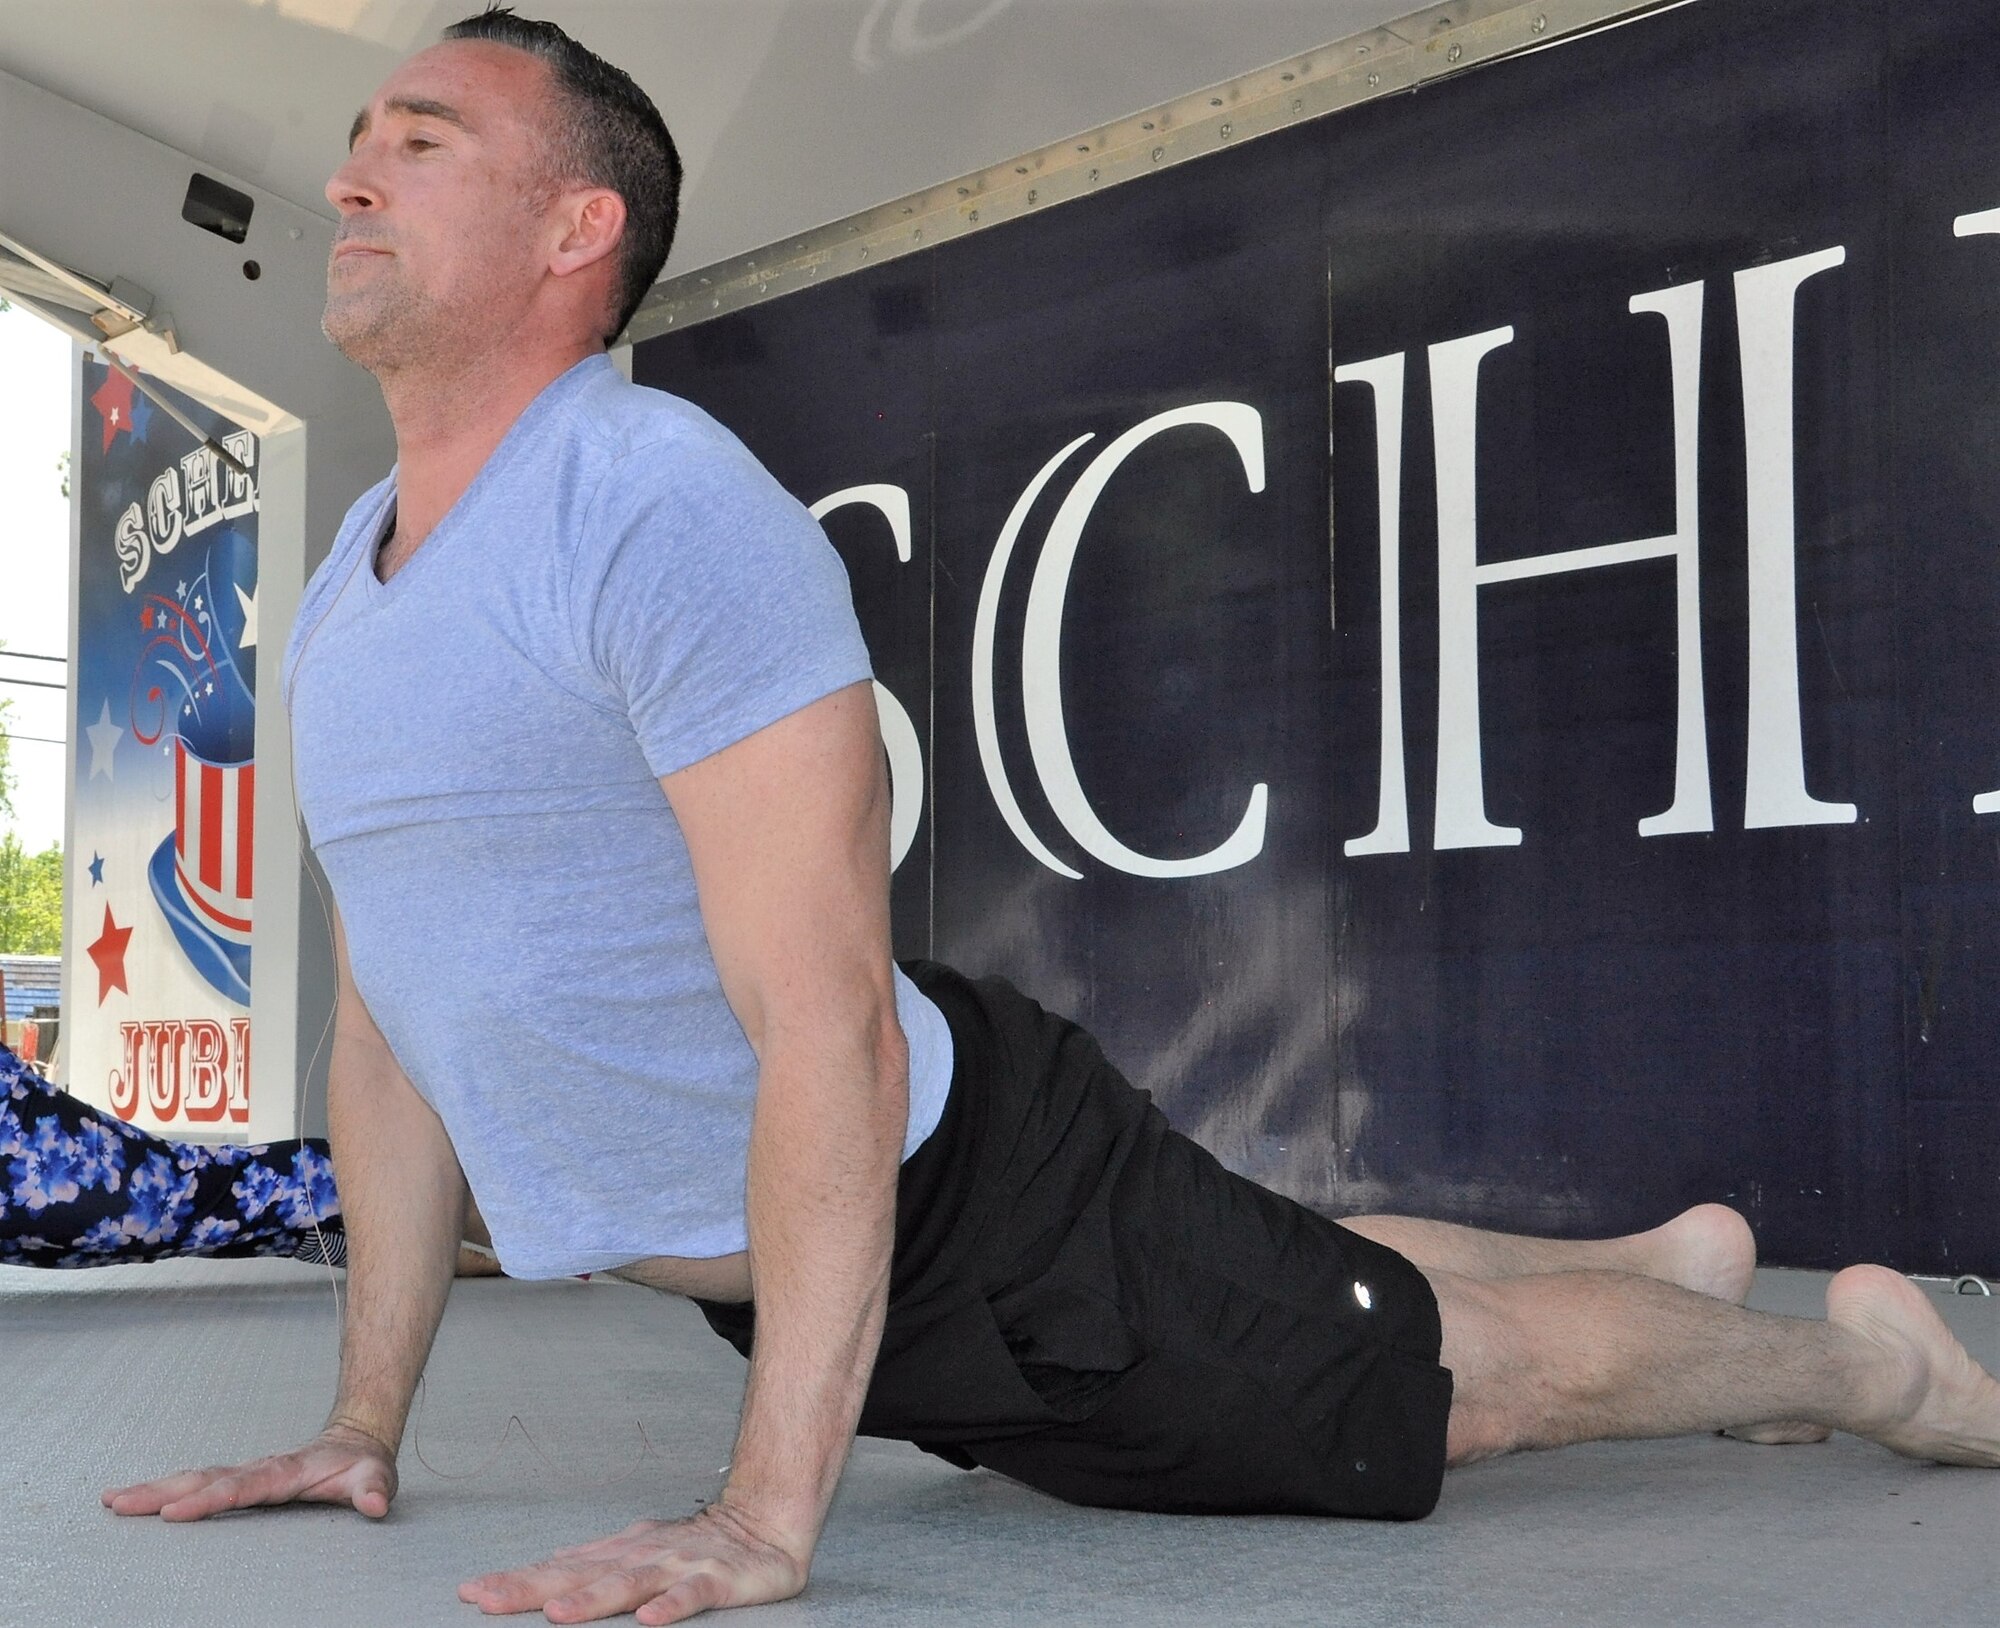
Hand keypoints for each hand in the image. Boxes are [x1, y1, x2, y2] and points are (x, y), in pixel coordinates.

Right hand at [101, 1423, 398, 1520]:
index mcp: (284, 1473)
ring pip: (194, 1480)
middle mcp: (258, 1470)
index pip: (240, 1488)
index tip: (172, 1513)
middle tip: (117, 1502)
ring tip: (112, 1499)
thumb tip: (377, 1504)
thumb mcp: (377, 1478)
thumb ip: (374, 1490)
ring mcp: (245, 1474)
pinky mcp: (238, 1480)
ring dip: (153, 1489)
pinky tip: (136, 1499)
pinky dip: (165, 1490)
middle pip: (203, 1480)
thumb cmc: (363, 1466)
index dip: (208, 1501)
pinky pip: (197, 1484)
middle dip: (159, 1492)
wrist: (357, 1442)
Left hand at [458, 1501, 810, 1623]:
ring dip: (591, 1600)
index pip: (560, 1568)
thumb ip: (597, 1560)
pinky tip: (649, 1621)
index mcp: (620, 1553)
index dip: (516, 1580)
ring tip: (555, 1614)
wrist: (768, 1522)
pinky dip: (670, 1606)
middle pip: (579, 1575)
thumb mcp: (641, 1549)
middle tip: (485, 1599)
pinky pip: (691, 1596)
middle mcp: (642, 1556)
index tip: (470, 1591)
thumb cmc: (700, 1543)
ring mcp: (679, 1565)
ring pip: (629, 1585)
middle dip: (530, 1588)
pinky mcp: (717, 1579)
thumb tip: (549, 1565)